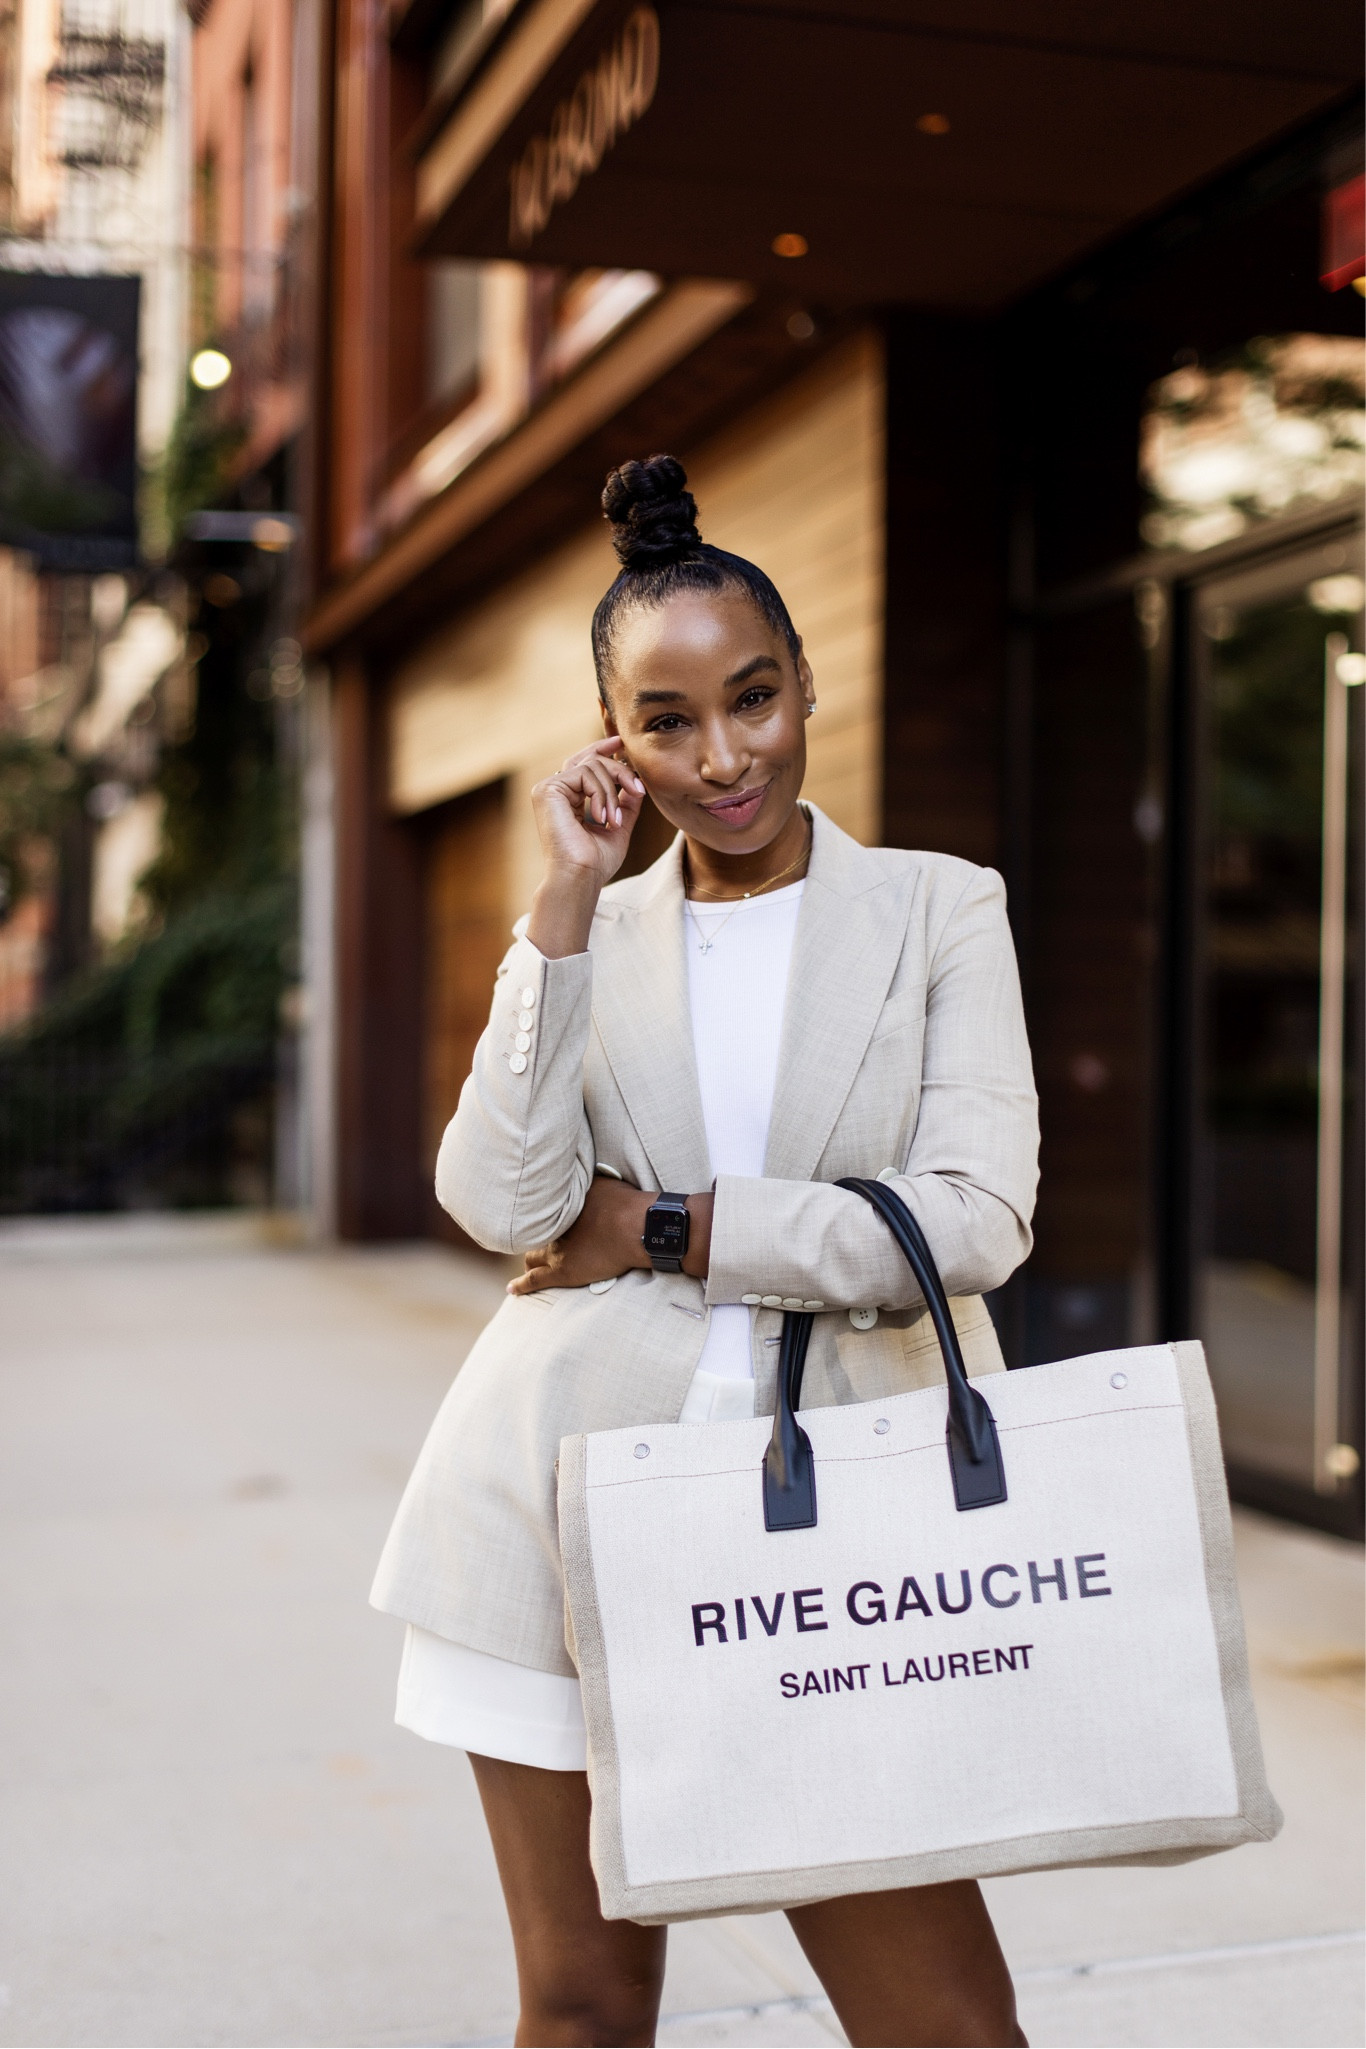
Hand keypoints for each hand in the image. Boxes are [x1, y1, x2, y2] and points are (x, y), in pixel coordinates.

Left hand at [507, 1182, 713, 1294]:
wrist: (635, 1228)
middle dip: (533, 1238)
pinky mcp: (561, 1272)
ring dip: (530, 1260)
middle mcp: (552, 1228)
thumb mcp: (603, 1180)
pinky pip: (533, 1280)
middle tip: (537, 1241)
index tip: (540, 1217)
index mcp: (561, 1207)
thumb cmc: (625, 1203)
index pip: (541, 1211)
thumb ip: (589, 1180)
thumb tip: (584, 1172)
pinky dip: (520, 1285)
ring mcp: (554, 1251)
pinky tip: (513, 1289)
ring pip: (531, 1258)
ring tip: (529, 1264)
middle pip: (534, 1235)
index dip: (541, 1216)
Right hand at [527, 739, 647, 958]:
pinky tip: (602, 817)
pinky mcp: (547, 789)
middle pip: (591, 759)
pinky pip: (586, 774)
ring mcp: (548, 788)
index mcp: (566, 798)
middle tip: (638, 789)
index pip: (584, 763)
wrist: (580, 877)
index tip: (622, 745)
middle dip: (619, 770)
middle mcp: (554, 790)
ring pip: (592, 765)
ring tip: (615, 820)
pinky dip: (602, 794)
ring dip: (613, 791)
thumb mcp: (618, 826)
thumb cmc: (596, 862)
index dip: (603, 749)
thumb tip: (636, 782)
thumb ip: (625, 803)